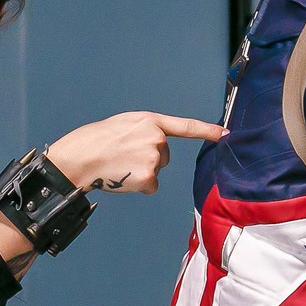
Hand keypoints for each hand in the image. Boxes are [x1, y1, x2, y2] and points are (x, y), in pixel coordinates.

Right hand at [44, 112, 223, 194]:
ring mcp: (154, 159)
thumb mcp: (123, 125)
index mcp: (149, 121)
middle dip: (147, 157)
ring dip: (140, 171)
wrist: (80, 158)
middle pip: (164, 155)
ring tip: (119, 165)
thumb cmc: (95, 141)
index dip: (206, 130)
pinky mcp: (149, 178)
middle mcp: (156, 138)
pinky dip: (137, 185)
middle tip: (122, 155)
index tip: (225, 134)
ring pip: (155, 171)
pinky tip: (122, 177)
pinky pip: (150, 185)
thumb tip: (155, 149)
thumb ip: (144, 131)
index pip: (185, 126)